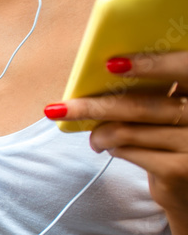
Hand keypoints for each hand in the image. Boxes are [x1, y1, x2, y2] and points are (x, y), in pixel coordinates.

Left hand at [44, 51, 187, 220]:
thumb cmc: (174, 141)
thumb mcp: (172, 112)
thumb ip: (157, 93)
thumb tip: (104, 73)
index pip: (184, 68)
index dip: (152, 64)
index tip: (112, 63)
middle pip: (141, 105)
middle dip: (95, 106)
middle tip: (59, 108)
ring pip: (128, 131)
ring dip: (100, 134)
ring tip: (94, 138)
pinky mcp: (179, 171)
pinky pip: (128, 151)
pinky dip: (111, 148)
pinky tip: (109, 149)